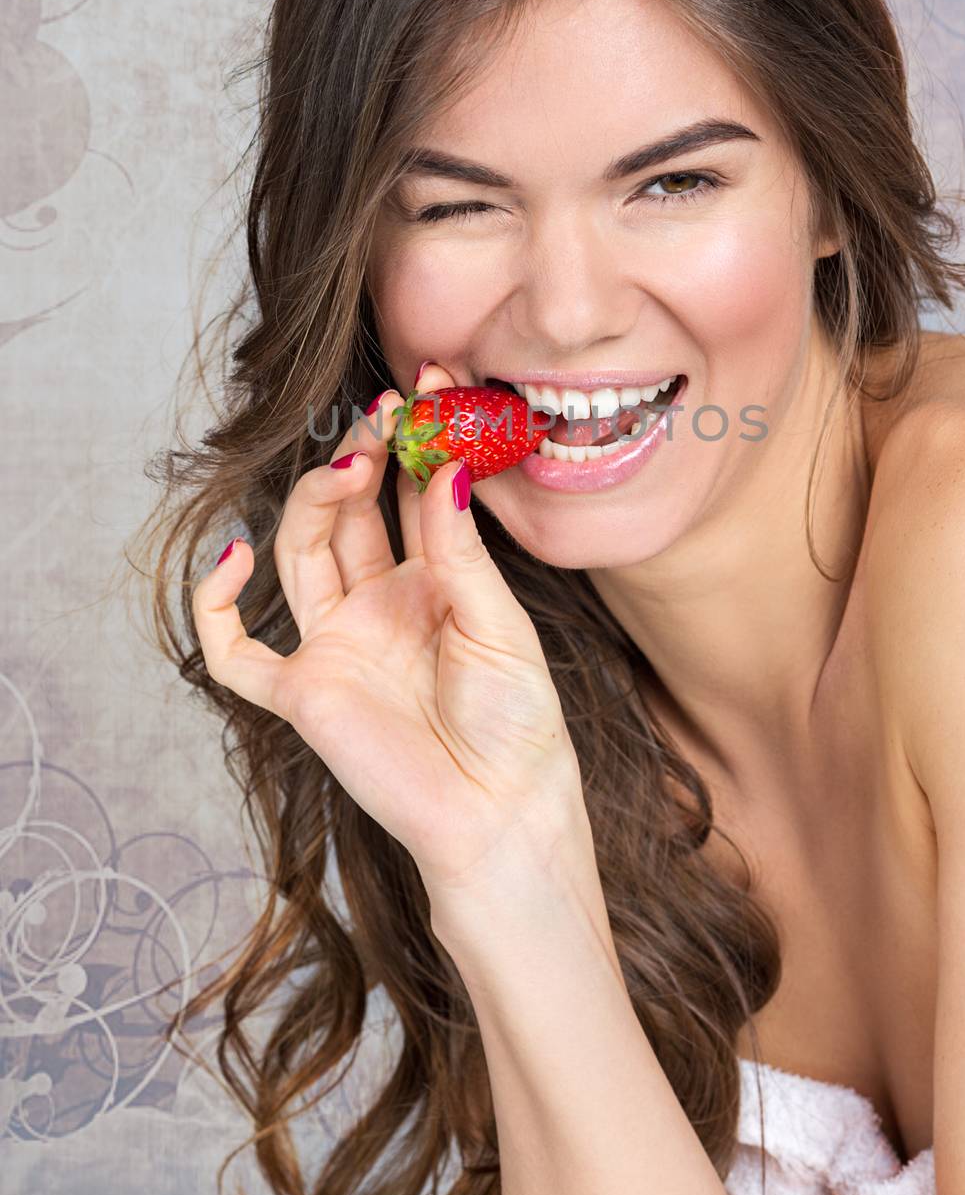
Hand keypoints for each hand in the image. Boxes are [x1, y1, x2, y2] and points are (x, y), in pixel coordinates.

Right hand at [191, 363, 580, 900]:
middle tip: (385, 413)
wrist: (502, 812)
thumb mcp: (497, 622)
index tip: (427, 382)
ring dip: (315, 500)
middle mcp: (375, 604)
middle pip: (347, 512)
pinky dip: (216, 608)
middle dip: (362, 456)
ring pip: (300, 551)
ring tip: (350, 464)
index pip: (407, 493)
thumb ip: (459, 549)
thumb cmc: (517, 722)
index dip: (412, 440)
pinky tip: (236, 556)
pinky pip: (236, 653)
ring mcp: (335, 645)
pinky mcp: (303, 692)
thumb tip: (442, 466)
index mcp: (430, 582)